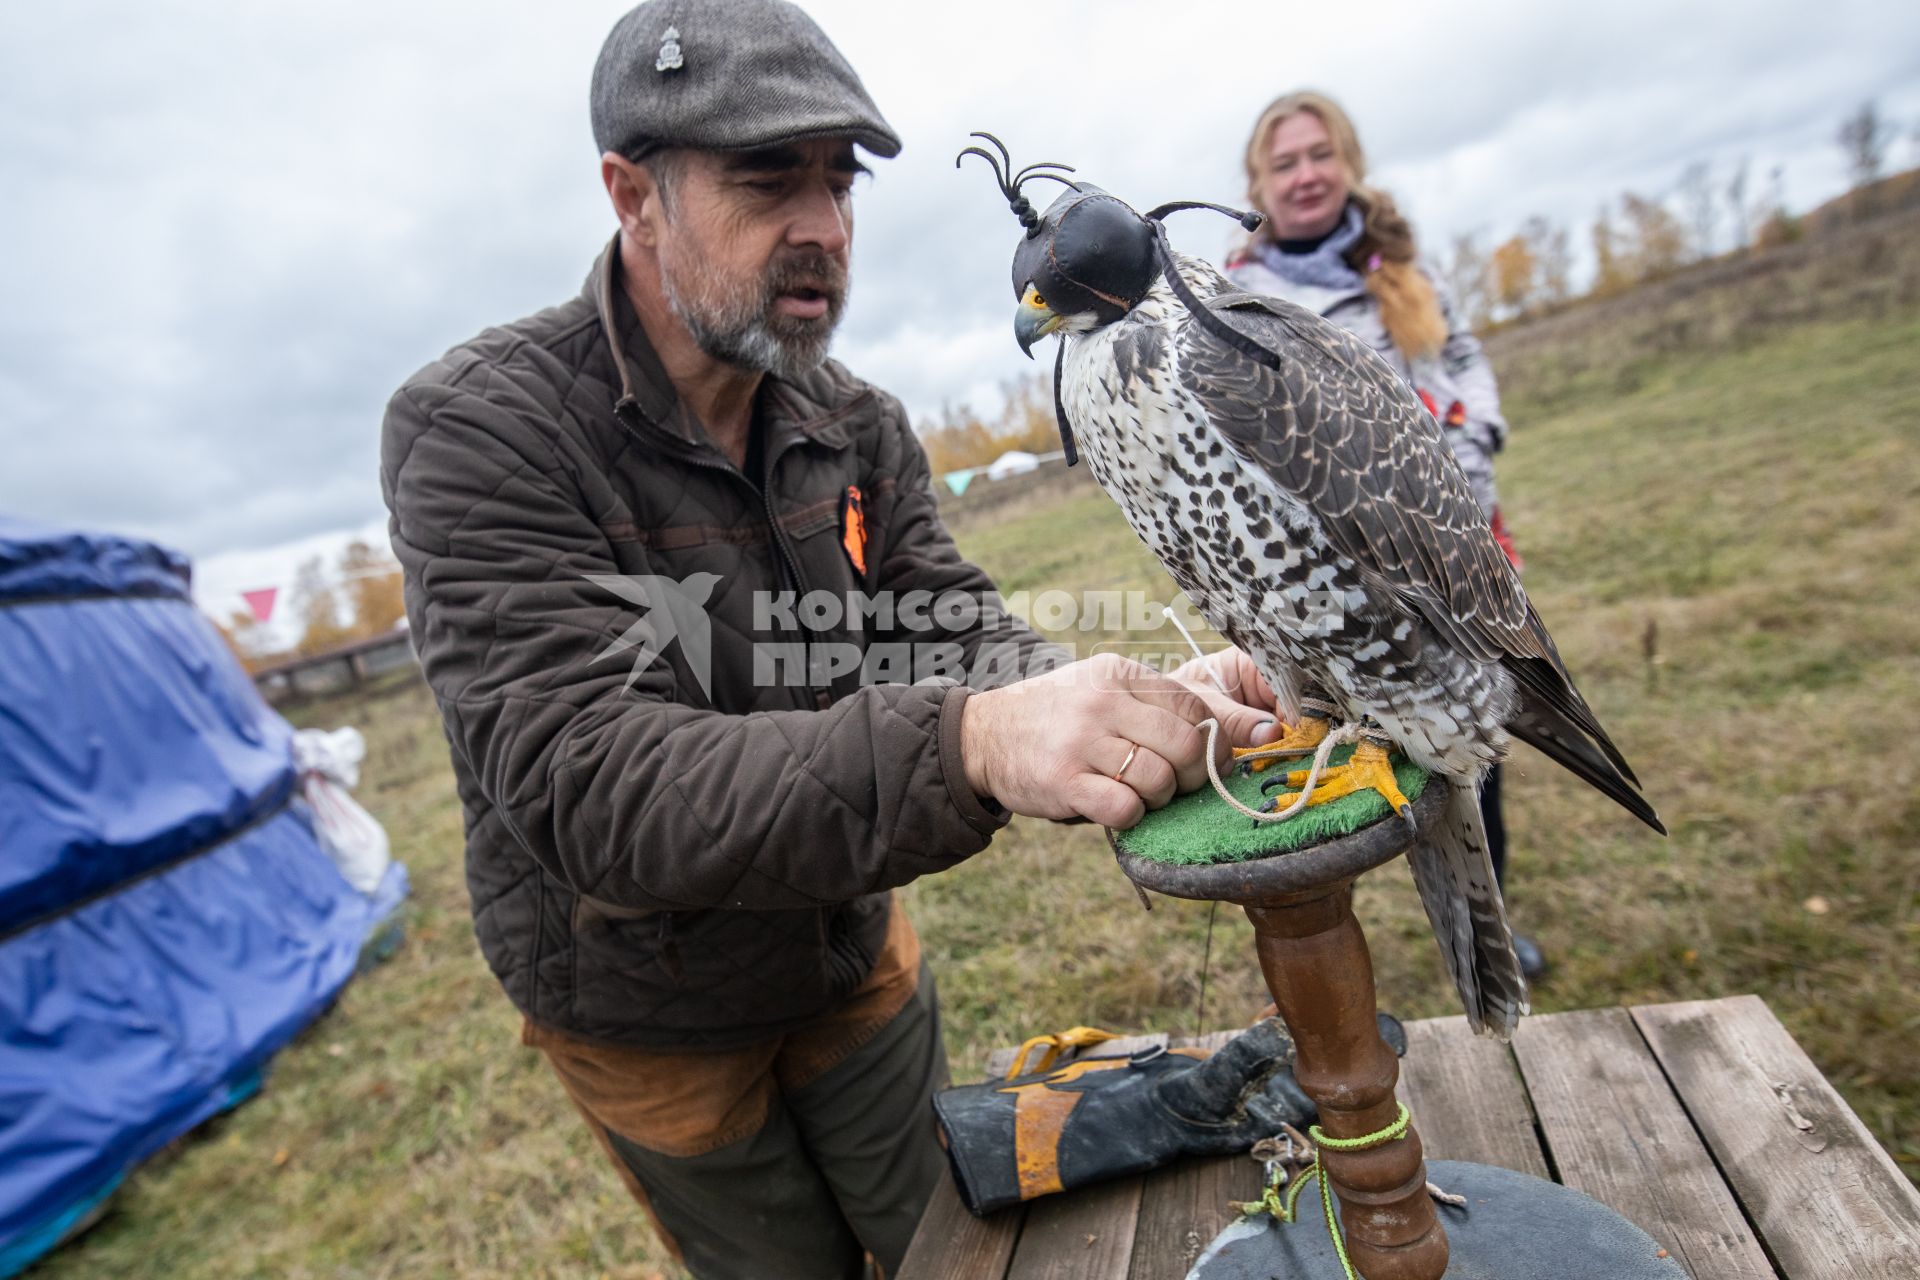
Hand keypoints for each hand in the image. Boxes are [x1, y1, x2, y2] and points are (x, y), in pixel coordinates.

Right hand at [957, 653, 1281, 828]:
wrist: (984, 735)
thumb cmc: (1064, 717)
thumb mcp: (1111, 693)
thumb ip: (1175, 707)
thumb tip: (1266, 730)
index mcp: (1120, 674)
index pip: (1194, 706)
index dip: (1215, 741)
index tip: (1208, 761)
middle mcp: (1102, 702)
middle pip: (1185, 745)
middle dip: (1193, 775)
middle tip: (1177, 784)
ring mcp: (1080, 741)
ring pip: (1158, 779)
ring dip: (1159, 798)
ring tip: (1138, 793)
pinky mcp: (1062, 781)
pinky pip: (1124, 807)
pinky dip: (1132, 816)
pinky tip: (1116, 807)